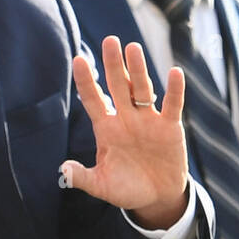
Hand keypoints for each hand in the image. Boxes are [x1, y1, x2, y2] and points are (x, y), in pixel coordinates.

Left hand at [61, 37, 189, 228]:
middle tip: (109, 40)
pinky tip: (175, 72)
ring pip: (142, 89)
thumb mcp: (102, 185)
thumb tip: (63, 170)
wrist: (156, 197)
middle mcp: (126, 118)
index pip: (93, 99)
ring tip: (133, 48)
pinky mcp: (170, 127)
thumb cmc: (126, 188)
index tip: (78, 60)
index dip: (86, 81)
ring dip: (138, 70)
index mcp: (106, 128)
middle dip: (113, 65)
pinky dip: (175, 90)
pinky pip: (172, 105)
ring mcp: (148, 120)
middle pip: (118, 86)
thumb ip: (83, 177)